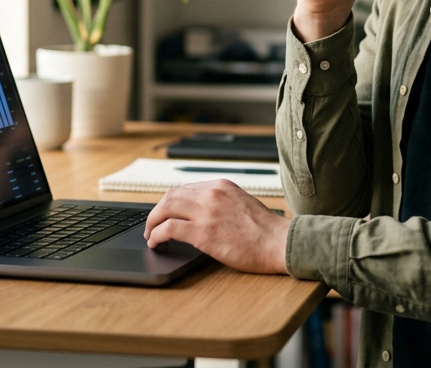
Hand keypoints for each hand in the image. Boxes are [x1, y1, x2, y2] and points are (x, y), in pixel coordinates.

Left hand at [143, 180, 290, 274]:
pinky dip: (156, 235)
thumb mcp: (243, 204)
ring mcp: (206, 212)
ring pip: (165, 208)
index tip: (166, 214)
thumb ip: (222, 204)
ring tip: (150, 235)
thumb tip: (202, 214)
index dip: (171, 203)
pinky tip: (155, 243)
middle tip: (152, 225)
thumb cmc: (267, 231)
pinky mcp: (203, 233)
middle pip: (171, 196)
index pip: (186, 189)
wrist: (280, 243)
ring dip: (152, 222)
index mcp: (222, 186)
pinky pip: (168, 229)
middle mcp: (212, 194)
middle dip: (156, 211)